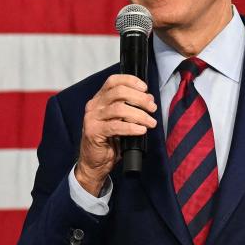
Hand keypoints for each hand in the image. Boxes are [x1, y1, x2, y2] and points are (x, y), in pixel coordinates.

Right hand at [76, 73, 156, 193]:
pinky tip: (141, 130)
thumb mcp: (120, 121)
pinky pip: (116, 126)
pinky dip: (132, 127)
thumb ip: (131, 108)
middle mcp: (94, 106)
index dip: (131, 81)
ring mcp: (92, 118)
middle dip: (139, 98)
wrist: (94, 163)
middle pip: (118, 92)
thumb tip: (148, 99)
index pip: (113, 81)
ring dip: (139, 114)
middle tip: (152, 107)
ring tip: (151, 122)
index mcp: (99, 99)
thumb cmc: (109, 142)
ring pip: (119, 109)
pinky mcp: (94, 132)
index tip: (145, 88)